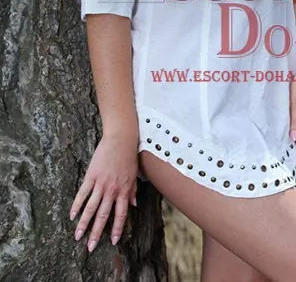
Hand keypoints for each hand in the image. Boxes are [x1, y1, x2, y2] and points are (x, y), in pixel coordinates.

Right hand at [69, 133, 137, 252]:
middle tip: (90, 247)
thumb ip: (133, 191)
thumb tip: (134, 205)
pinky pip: (82, 194)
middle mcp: (112, 190)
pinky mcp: (91, 176)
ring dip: (84, 224)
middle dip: (97, 233)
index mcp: (124, 191)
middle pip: (103, 216)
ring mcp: (101, 184)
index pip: (121, 215)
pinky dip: (76, 205)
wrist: (120, 138)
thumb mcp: (134, 175)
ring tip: (77, 236)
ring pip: (91, 208)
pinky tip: (72, 215)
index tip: (113, 242)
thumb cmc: (128, 156)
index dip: (117, 229)